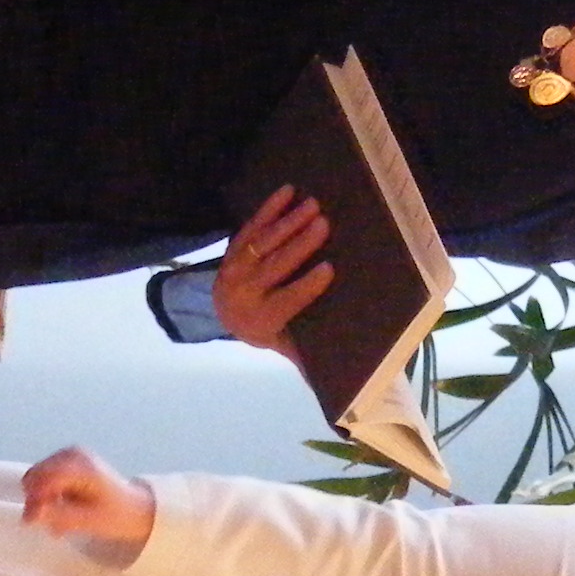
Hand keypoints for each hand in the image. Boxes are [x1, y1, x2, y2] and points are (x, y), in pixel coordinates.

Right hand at [20, 446, 156, 548]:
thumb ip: (59, 517)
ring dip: (42, 498)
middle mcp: (73, 453)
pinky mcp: (68, 459)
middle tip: (47, 522)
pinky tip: (61, 507)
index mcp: (82, 466)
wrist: (135, 507)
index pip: (45, 478)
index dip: (34, 500)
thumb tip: (31, 516)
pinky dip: (47, 493)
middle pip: (36, 474)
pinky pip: (45, 475)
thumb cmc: (115, 515)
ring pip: (37, 475)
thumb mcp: (88, 521)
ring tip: (57, 519)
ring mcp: (70, 453)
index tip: (30, 522)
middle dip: (37, 500)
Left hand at [212, 185, 333, 356]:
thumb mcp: (289, 344)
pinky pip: (250, 226)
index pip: (286, 301)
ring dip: (287, 222)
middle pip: (274, 266)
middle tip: (324, 225)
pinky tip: (288, 192)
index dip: (307, 286)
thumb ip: (311, 356)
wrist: (228, 312)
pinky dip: (268, 209)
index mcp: (261, 320)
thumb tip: (346, 383)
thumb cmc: (274, 327)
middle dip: (299, 245)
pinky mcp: (233, 249)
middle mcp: (243, 294)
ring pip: (262, 243)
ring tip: (312, 205)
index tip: (330, 269)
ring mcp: (234, 269)